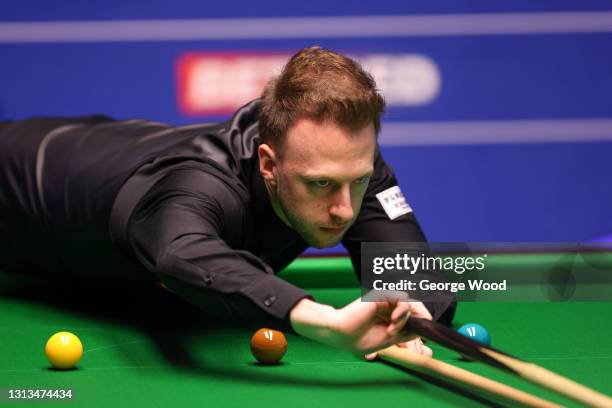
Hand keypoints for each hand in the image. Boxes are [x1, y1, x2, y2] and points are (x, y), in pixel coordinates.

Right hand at [290, 292, 432, 355]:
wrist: (340, 333)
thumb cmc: (358, 339)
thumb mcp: (388, 340)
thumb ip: (404, 333)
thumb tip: (421, 330)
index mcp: (390, 319)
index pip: (412, 317)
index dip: (422, 322)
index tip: (428, 335)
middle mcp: (389, 308)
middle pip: (414, 307)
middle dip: (422, 316)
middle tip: (424, 327)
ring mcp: (385, 302)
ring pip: (409, 303)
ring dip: (405, 319)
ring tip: (393, 330)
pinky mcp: (382, 296)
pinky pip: (402, 298)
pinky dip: (402, 310)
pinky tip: (393, 320)